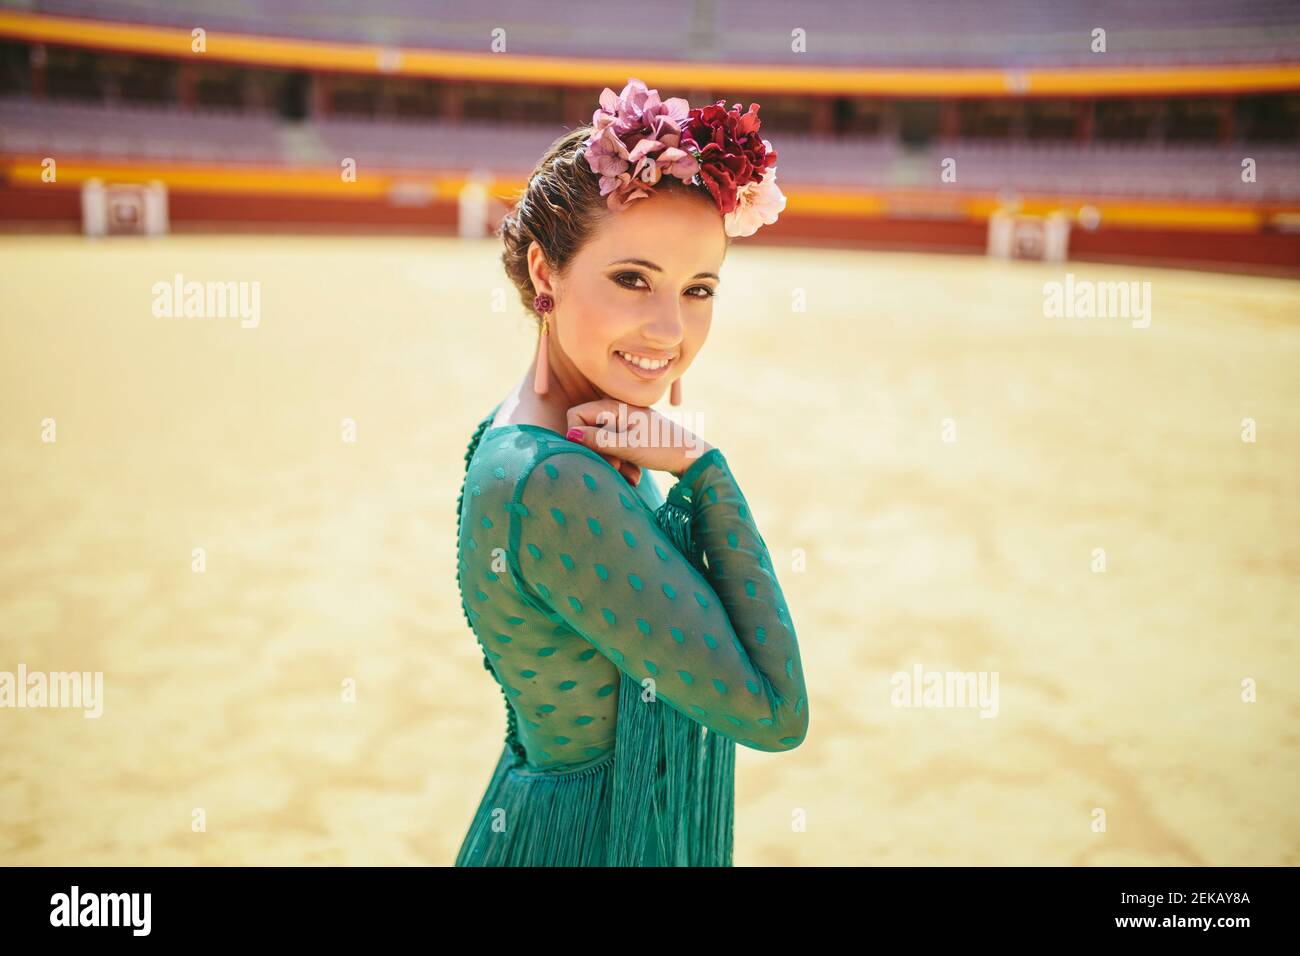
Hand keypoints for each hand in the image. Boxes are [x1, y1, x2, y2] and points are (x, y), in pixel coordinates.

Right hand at [564, 398, 712, 481]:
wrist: (692, 456)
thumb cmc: (663, 448)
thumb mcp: (629, 447)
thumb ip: (599, 441)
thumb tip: (570, 435)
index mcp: (614, 408)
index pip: (576, 415)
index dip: (578, 435)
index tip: (596, 453)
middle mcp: (616, 413)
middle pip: (588, 432)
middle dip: (599, 454)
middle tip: (616, 466)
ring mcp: (623, 426)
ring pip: (601, 446)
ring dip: (612, 464)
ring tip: (630, 475)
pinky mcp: (630, 438)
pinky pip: (615, 451)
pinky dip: (622, 465)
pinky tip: (635, 475)